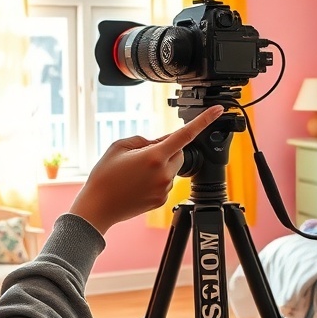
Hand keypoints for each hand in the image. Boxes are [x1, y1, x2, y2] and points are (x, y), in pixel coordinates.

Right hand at [69, 106, 223, 234]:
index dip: (204, 120)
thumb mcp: (120, 146)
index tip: (218, 110)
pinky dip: (156, 179)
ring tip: (136, 172)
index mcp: (154, 156)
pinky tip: (137, 184)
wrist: (97, 207)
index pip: (185, 134)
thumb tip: (161, 142)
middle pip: (179, 153)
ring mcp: (164, 189)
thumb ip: (145, 140)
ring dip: (161, 165)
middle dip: (167, 150)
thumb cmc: (105, 176)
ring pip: (172, 169)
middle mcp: (164, 173)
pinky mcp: (162, 200)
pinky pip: (166, 183)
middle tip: (143, 155)